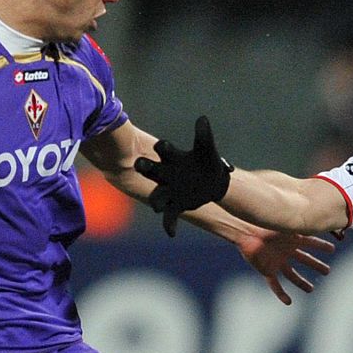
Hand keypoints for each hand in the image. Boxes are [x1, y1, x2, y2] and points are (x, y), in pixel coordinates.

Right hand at [133, 115, 232, 235]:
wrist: (212, 181)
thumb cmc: (206, 161)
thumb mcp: (206, 149)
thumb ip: (203, 136)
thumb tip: (203, 119)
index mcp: (172, 157)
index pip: (163, 149)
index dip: (162, 148)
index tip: (161, 145)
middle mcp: (165, 173)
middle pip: (150, 169)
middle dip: (145, 167)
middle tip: (140, 164)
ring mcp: (168, 190)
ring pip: (156, 195)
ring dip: (155, 201)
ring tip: (157, 207)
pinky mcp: (175, 205)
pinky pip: (168, 216)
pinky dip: (169, 225)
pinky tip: (171, 233)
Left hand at [236, 228, 335, 305]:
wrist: (245, 230)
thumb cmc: (264, 223)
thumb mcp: (285, 223)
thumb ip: (299, 223)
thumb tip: (317, 216)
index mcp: (291, 239)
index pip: (311, 243)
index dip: (321, 246)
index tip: (332, 249)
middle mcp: (286, 251)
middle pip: (304, 260)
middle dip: (316, 265)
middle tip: (327, 271)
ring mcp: (276, 261)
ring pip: (292, 275)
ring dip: (301, 283)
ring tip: (311, 289)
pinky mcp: (267, 270)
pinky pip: (275, 284)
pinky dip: (281, 294)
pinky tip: (288, 302)